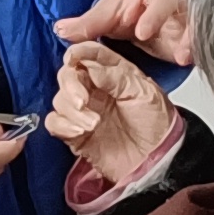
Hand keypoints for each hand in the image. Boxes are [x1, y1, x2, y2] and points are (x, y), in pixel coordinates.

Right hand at [44, 40, 179, 192]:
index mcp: (115, 73)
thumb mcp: (144, 93)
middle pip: (68, 75)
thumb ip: (115, 76)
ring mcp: (85, 110)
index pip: (90, 54)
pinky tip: (79, 131)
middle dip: (71, 84)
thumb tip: (88, 64)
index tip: (73, 58)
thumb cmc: (158, 127)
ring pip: (60, 99)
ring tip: (93, 123)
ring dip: (71, 109)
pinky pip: (55, 122)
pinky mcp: (75, 133)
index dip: (78, 52)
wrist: (158, 163)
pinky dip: (62, 124)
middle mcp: (96, 89)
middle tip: (82, 99)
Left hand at [54, 0, 195, 67]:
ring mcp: (187, 22)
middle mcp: (176, 5)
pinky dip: (194, 54)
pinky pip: (197, 46)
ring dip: (191, 45)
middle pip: (184, 15)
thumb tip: (60, 30)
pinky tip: (189, 63)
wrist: (150, 5)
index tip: (143, 32)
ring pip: (195, 31)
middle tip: (178, 51)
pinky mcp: (191, 39)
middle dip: (182, 32)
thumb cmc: (132, 3)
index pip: (160, 0)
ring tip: (184, 58)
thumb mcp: (109, 11)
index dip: (153, 16)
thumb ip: (88, 24)